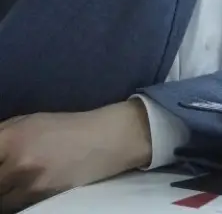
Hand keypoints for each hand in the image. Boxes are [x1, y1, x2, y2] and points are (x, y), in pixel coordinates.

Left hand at [0, 101, 150, 211]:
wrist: (106, 139)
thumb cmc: (65, 128)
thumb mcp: (29, 122)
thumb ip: (1, 137)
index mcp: (9, 136)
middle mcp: (15, 159)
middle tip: (7, 176)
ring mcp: (28, 180)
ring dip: (4, 192)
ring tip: (16, 183)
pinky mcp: (40, 196)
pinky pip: (13, 205)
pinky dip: (15, 200)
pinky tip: (26, 190)